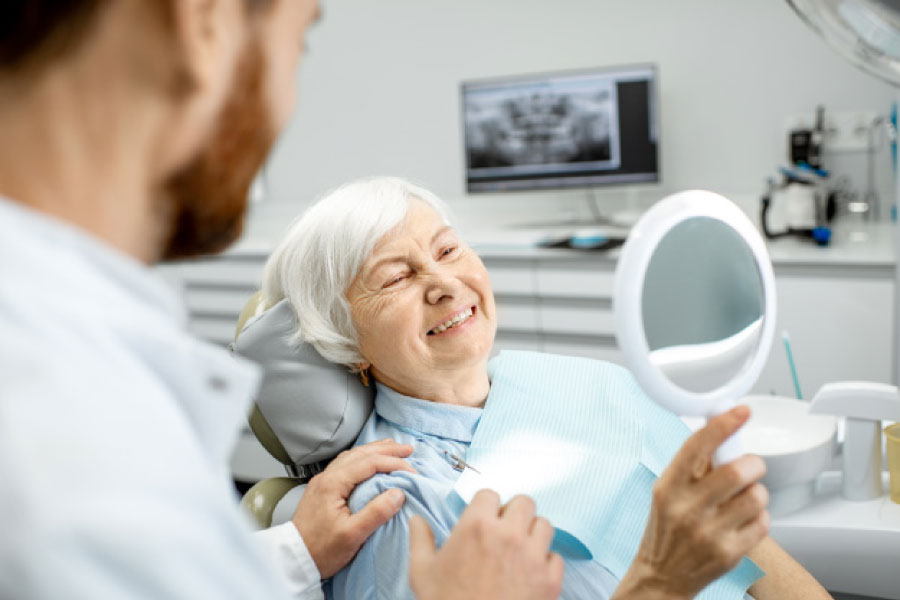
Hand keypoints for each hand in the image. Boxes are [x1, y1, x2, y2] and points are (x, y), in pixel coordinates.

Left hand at [292, 439, 414, 578]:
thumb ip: (376, 512)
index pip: (369, 463)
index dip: (393, 463)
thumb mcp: (352, 535)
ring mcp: (322, 481)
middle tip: (408, 450)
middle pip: (360, 454)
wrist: (293, 560)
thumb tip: (398, 493)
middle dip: (386, 449)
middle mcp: (326, 477)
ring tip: (392, 448)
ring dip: (374, 451)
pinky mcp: (322, 489)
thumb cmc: (322, 550)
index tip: (412, 471)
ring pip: (352, 456)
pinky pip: (345, 464)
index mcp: (333, 483)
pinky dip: (362, 458)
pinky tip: (368, 461)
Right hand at [409, 490, 563, 599]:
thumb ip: (420, 540)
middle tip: (505, 531)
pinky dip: (546, 563)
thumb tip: (416, 520)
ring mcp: (533, 557)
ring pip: (544, 526)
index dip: (486, 506)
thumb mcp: (422, 572)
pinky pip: (556, 557)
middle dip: (514, 514)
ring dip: (533, 534)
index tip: (484, 519)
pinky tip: (531, 573)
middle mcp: (508, 535)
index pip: (490, 494)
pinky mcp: (549, 580)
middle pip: (524, 503)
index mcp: (476, 526)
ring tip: (520, 550)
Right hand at [614, 406, 768, 599]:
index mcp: (668, 486)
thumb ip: (693, 464)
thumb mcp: (668, 491)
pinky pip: (762, 522)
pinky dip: (759, 517)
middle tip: (750, 466)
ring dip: (758, 491)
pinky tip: (743, 520)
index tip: (741, 411)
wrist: (661, 575)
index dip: (722, 425)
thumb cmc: (667, 528)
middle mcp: (686, 508)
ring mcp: (708, 532)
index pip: (697, 446)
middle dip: (752, 464)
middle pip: (737, 471)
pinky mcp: (729, 553)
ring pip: (756, 496)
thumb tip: (719, 428)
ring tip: (745, 497)